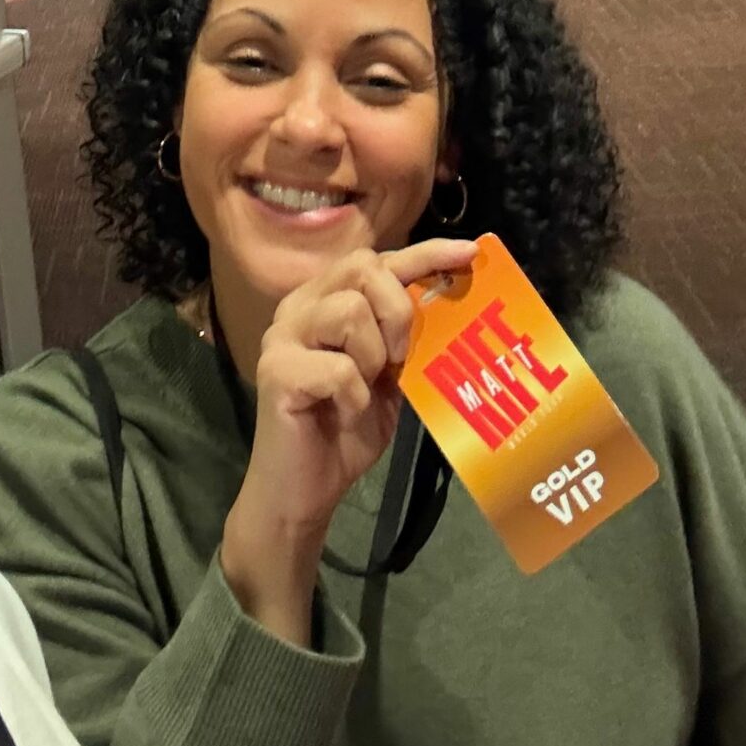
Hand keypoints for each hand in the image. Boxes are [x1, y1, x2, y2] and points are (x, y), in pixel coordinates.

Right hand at [221, 239, 476, 640]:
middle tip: (397, 358)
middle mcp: (300, 305)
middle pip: (363, 269)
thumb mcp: (388, 375)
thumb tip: (450, 301)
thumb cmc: (347, 428)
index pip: (380, 259)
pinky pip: (337, 368)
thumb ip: (405, 337)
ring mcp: (282, 335)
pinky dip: (354, 396)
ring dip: (372, 357)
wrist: (305, 491)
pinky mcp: (275, 371)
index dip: (425, 253)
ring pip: (349, 312)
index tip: (470, 253)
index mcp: (326, 298)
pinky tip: (345, 413)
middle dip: (397, 311)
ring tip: (364, 388)